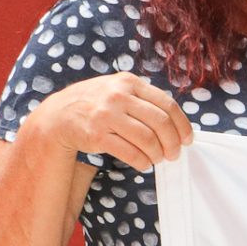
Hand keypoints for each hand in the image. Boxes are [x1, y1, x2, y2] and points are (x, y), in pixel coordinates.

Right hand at [30, 73, 193, 171]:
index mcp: (128, 82)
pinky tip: (144, 163)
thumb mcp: (118, 90)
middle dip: (173, 143)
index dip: (182, 125)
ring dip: (158, 154)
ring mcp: (106, 115)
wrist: (59, 115)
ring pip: (147, 140)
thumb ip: (144, 100)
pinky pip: (130, 153)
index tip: (187, 139)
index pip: (167, 105)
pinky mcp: (96, 135)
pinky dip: (143, 162)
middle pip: (161, 123)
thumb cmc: (97, 104)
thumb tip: (177, 124)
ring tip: (158, 158)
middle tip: (174, 154)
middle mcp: (117, 96)